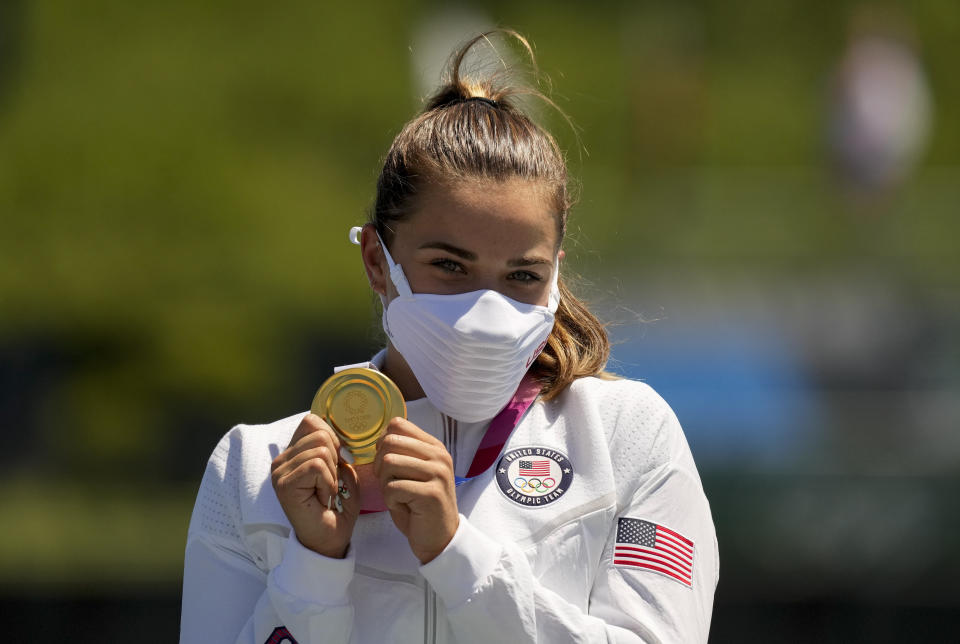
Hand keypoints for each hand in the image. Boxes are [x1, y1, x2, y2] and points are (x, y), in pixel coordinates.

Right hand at [271, 414, 358, 558]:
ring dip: (333, 474)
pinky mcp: (284, 484)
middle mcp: (281, 460)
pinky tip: (323, 498)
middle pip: (320, 433)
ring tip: (325, 492)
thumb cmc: (338, 506)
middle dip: (336, 459)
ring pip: (321, 450)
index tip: (336, 464)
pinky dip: (328, 482)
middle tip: (330, 483)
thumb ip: (337, 448)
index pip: (312, 421)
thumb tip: (337, 434)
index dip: (333, 438)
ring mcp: (280, 472)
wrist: (331, 538)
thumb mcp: (343, 470)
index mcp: (293, 453)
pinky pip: (317, 466)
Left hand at [373, 417, 458, 563]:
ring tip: (398, 495)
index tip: (387, 464)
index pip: (398, 425)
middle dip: (380, 464)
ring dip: (385, 483)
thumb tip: (377, 439)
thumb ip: (401, 453)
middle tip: (389, 483)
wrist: (440, 538)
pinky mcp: (431, 494)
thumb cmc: (419, 505)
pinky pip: (392, 488)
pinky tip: (404, 507)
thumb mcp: (413, 473)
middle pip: (390, 442)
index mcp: (434, 447)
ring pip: (389, 463)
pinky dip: (390, 500)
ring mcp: (438, 473)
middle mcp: (439, 456)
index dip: (382, 444)